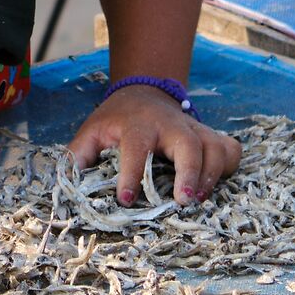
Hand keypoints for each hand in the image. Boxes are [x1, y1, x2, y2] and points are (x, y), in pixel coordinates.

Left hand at [66, 84, 240, 206]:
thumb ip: (78, 155)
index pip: (136, 147)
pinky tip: (215, 184)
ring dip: (211, 175)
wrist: (143, 92)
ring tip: (197, 200)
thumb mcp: (92, 132)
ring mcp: (194, 129)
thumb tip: (64, 182)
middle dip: (189, 173)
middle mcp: (170, 125)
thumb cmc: (117, 120)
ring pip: (214, 147)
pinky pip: (230, 148)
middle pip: (188, 144)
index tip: (126, 200)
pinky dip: (229, 166)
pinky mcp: (210, 135)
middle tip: (183, 201)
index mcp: (137, 125)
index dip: (131, 174)